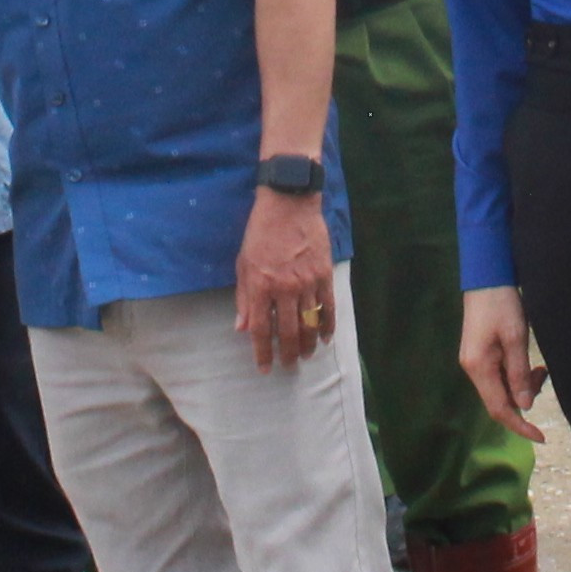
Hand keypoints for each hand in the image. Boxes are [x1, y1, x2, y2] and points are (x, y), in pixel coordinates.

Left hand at [239, 189, 339, 371]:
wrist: (289, 204)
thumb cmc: (261, 232)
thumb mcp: (243, 263)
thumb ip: (244, 298)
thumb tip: (242, 327)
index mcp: (261, 285)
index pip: (261, 329)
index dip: (262, 352)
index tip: (264, 368)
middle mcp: (285, 288)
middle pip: (289, 332)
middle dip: (288, 354)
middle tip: (288, 366)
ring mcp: (307, 282)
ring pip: (310, 324)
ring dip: (308, 344)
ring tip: (305, 356)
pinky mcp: (324, 274)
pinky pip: (328, 307)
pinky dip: (327, 326)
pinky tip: (325, 338)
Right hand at [458, 286, 545, 441]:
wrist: (486, 277)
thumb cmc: (502, 304)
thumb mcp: (516, 338)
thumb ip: (520, 374)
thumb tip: (525, 406)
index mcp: (479, 367)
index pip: (499, 409)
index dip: (520, 426)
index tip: (541, 437)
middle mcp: (473, 369)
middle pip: (499, 400)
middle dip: (525, 399)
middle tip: (544, 377)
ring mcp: (474, 361)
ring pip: (500, 388)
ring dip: (522, 385)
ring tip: (540, 368)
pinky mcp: (479, 354)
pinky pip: (499, 375)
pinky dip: (516, 375)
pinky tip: (530, 364)